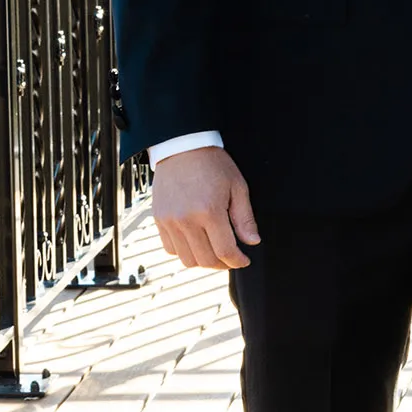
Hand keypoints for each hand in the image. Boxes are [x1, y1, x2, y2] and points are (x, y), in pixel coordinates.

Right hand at [152, 147, 260, 269]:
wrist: (181, 147)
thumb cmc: (212, 164)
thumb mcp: (237, 186)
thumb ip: (244, 217)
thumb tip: (252, 241)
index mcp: (209, 211)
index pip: (225, 251)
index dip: (237, 261)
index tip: (244, 260)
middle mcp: (186, 220)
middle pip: (206, 260)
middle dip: (223, 263)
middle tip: (231, 256)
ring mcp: (170, 221)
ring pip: (187, 259)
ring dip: (203, 260)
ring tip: (214, 250)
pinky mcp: (159, 220)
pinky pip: (171, 249)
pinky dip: (185, 252)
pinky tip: (196, 241)